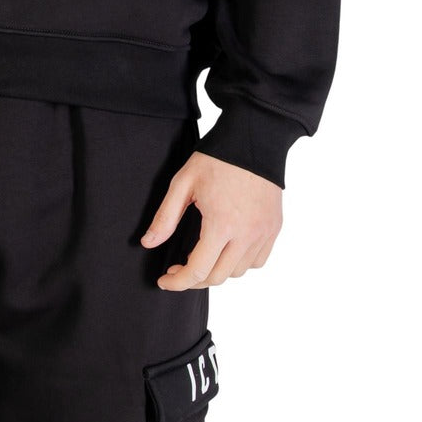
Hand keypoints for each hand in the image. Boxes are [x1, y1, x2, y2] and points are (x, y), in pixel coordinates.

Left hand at [141, 151, 282, 287]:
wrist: (253, 138)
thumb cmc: (217, 158)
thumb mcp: (183, 183)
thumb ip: (166, 217)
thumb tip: (148, 243)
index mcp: (222, 224)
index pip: (198, 271)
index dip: (177, 282)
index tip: (165, 280)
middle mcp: (246, 234)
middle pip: (218, 277)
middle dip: (194, 279)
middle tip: (179, 268)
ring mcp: (264, 233)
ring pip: (238, 272)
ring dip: (217, 271)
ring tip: (202, 256)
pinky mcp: (274, 228)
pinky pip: (258, 261)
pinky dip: (241, 263)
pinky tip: (227, 249)